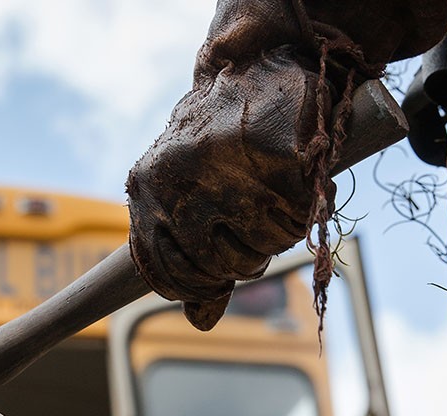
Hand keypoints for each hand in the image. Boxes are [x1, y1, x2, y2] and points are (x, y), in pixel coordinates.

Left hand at [126, 46, 331, 329]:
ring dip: (271, 235)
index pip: (166, 273)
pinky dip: (299, 214)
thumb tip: (200, 322)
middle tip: (250, 227)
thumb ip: (188, 255)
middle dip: (239, 258)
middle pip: (216, 267)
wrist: (253, 61)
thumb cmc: (216, 138)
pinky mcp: (278, 162)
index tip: (214, 278)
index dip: (195, 285)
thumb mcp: (184, 191)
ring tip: (268, 197)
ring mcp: (229, 172)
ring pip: (258, 250)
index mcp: (146, 189)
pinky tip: (289, 185)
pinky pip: (294, 224)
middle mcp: (180, 182)